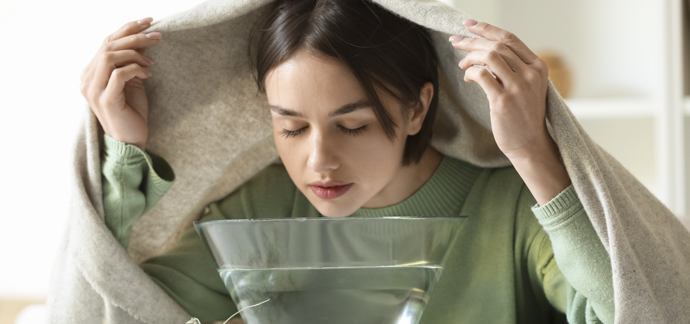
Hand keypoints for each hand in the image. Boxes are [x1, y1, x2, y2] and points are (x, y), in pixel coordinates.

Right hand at [79, 17, 160, 150]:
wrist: (130, 140)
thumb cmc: (132, 111)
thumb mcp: (133, 81)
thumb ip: (133, 61)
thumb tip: (143, 39)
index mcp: (91, 73)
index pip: (106, 42)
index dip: (127, 29)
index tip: (148, 22)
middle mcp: (87, 79)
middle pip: (108, 46)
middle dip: (135, 37)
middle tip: (157, 35)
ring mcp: (93, 90)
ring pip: (110, 56)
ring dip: (135, 53)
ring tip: (152, 61)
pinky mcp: (105, 100)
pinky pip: (118, 74)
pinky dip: (135, 69)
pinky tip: (147, 75)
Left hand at [449, 19, 549, 159]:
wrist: (530, 144)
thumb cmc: (524, 116)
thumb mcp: (527, 87)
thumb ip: (514, 68)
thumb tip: (486, 50)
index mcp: (538, 67)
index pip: (510, 38)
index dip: (487, 28)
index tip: (469, 24)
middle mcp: (530, 74)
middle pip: (497, 46)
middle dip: (472, 41)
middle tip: (456, 42)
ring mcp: (518, 87)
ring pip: (489, 57)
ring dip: (470, 57)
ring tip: (462, 64)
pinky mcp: (503, 100)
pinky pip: (481, 75)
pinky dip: (471, 73)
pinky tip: (468, 78)